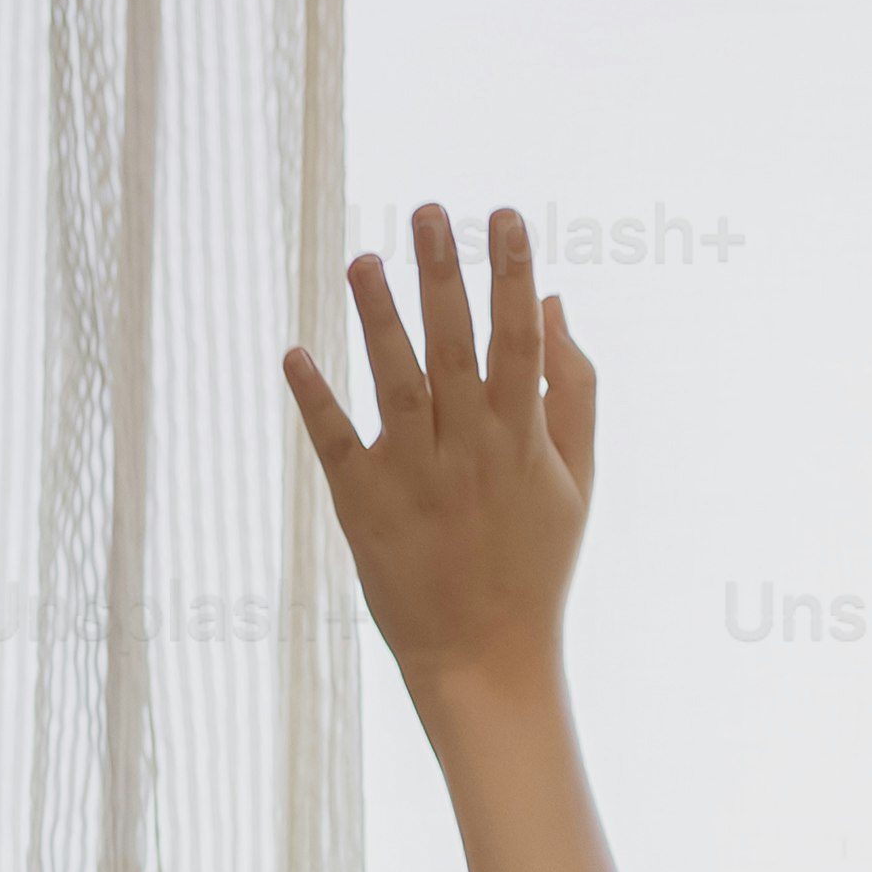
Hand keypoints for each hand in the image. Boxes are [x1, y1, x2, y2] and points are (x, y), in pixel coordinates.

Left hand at [288, 200, 595, 732]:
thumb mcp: (576, 481)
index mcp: (523, 441)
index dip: (511, 275)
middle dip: (443, 277)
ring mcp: (415, 480)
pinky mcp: (364, 508)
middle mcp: (470, 453)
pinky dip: (315, 401)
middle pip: (455, 348)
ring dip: (378, 321)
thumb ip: (572, 392)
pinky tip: (295, 354)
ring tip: (361, 260)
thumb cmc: (534, 563)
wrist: (486, 659)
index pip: (519, 341)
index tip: (501, 217)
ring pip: (396, 385)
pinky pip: (336, 445)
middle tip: (427, 212)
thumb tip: (554, 304)